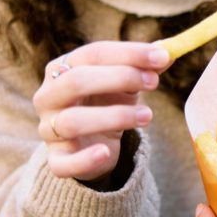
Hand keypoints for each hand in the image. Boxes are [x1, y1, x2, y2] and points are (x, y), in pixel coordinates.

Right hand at [32, 41, 170, 182]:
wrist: (94, 146)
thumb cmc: (107, 104)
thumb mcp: (126, 85)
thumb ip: (144, 69)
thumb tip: (168, 53)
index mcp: (62, 68)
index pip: (92, 53)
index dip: (128, 53)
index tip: (161, 56)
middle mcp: (48, 96)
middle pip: (76, 81)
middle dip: (119, 78)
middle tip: (154, 82)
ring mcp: (48, 129)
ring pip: (73, 121)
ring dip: (115, 116)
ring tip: (148, 116)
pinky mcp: (56, 160)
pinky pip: (63, 163)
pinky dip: (85, 159)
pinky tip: (105, 153)